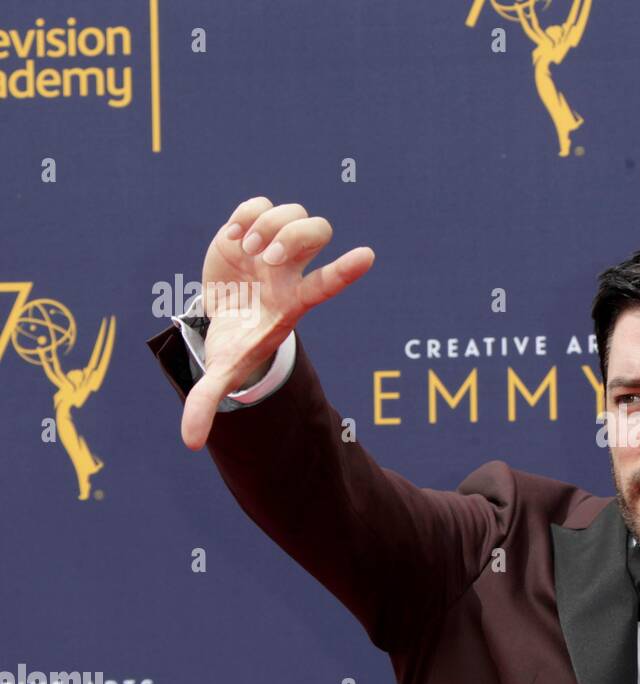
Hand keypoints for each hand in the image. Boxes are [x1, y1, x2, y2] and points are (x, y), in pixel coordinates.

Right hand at [180, 196, 374, 449]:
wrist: (226, 314)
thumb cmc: (236, 342)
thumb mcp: (223, 371)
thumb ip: (207, 403)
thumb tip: (190, 444)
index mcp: (293, 301)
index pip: (329, 283)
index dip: (346, 270)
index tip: (368, 257)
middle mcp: (291, 270)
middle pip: (317, 233)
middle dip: (292, 238)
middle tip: (264, 258)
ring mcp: (276, 246)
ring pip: (294, 214)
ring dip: (267, 226)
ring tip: (245, 251)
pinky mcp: (252, 226)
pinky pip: (261, 203)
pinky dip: (248, 214)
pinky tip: (234, 237)